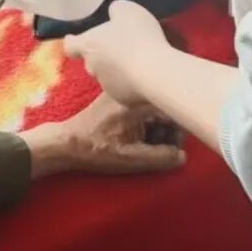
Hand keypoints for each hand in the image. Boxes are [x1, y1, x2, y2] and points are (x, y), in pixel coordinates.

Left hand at [23, 94, 184, 178]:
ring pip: (153, 106)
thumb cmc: (97, 151)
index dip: (180, 130)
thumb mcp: (131, 159)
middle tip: (167, 149)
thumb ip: (160, 157)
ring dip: (159, 126)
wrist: (68, 143)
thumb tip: (183, 156)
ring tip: (155, 146)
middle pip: (163, 106)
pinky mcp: (118, 97)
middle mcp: (131, 91)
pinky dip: (148, 121)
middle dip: (170, 129)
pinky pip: (142, 106)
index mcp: (136, 102)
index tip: (177, 147)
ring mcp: (123, 92)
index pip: (171, 109)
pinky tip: (143, 138)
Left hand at [65, 1, 171, 105]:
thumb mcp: (126, 10)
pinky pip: (124, 88)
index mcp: (89, 45)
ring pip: (108, 75)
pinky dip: (131, 82)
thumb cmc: (136, 37)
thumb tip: (113, 15)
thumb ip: (115, 10)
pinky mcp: (123, 100)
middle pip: (92, 59)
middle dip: (103, 54)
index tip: (75, 38)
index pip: (71, 45)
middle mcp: (92, 67)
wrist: (155, 72)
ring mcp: (107, 86)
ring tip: (138, 61)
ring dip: (118, 69)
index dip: (73, 41)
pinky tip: (146, 75)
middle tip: (122, 46)